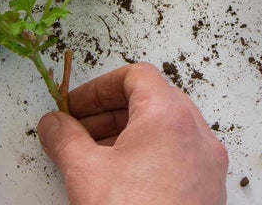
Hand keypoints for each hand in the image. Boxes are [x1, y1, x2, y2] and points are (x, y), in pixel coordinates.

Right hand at [37, 62, 228, 204]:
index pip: (136, 75)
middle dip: (109, 111)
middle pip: (151, 99)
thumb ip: (64, 139)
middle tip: (78, 128)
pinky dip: (149, 154)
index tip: (75, 106)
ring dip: (128, 133)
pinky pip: (178, 153)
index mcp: (169, 116)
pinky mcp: (208, 187)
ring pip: (166, 127)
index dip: (99, 86)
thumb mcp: (85, 172)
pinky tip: (122, 177)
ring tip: (93, 155)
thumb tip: (53, 124)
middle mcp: (197, 133)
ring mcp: (207, 161)